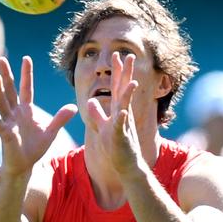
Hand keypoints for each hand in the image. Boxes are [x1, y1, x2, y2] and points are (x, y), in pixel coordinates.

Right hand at [0, 56, 76, 174]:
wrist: (24, 165)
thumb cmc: (34, 148)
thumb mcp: (50, 132)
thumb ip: (60, 119)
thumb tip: (74, 107)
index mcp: (26, 109)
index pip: (26, 88)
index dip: (26, 74)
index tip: (26, 58)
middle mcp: (15, 112)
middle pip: (9, 90)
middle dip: (6, 75)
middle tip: (1, 59)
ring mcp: (8, 122)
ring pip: (1, 102)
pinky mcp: (4, 133)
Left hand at [86, 52, 141, 173]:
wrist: (127, 167)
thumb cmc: (116, 148)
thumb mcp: (103, 128)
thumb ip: (97, 114)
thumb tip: (90, 101)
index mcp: (117, 110)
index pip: (117, 87)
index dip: (117, 71)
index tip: (116, 54)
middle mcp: (122, 115)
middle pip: (123, 90)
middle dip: (126, 74)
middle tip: (129, 56)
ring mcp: (122, 126)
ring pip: (125, 106)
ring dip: (128, 94)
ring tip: (132, 82)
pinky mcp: (120, 138)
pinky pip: (120, 127)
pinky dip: (121, 119)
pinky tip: (123, 112)